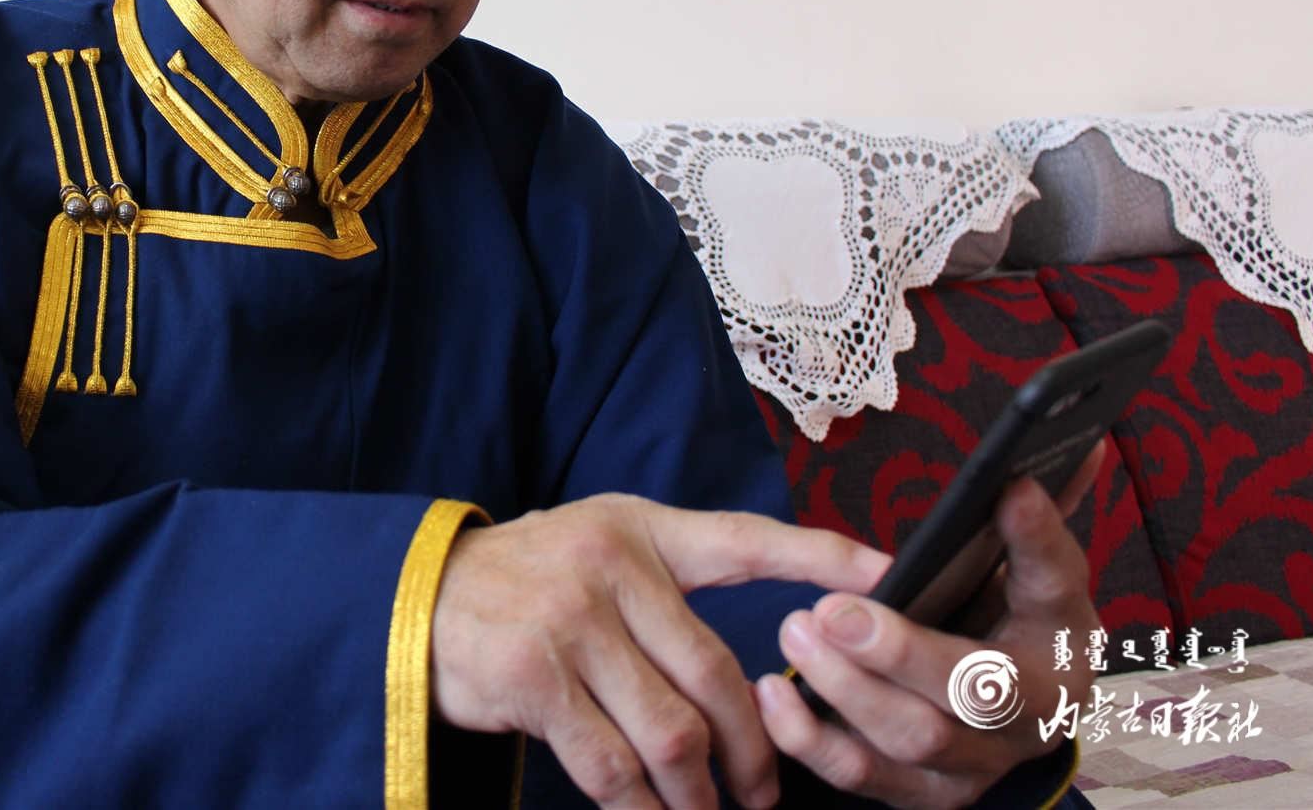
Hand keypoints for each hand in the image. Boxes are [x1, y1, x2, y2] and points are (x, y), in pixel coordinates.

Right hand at [429, 493, 889, 809]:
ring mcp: (569, 621)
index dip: (821, 559)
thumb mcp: (602, 544)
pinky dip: (639, 807)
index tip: (890, 579)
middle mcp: (609, 566)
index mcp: (639, 531)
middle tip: (766, 792)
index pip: (744, 540)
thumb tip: (769, 640)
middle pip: (717, 675)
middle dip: (753, 748)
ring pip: (670, 730)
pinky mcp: (531, 676)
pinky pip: (609, 764)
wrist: (421, 594)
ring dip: (699, 792)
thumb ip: (678, 577)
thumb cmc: (531, 578)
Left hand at [754, 441, 1107, 808]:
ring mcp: (973, 766)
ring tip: (795, 632)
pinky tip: (770, 694)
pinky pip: (861, 779)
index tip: (1004, 493)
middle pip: (968, 696)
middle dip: (897, 654)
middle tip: (830, 610)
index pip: (1053, 595)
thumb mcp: (1037, 576)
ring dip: (844, 691)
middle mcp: (1027, 722)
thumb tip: (1081, 446)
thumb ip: (1039, 522)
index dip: (1033, 545)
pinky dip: (810, 740)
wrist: (1011, 710)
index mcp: (1062, 650)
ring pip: (910, 742)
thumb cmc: (1015, 626)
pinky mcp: (921, 795)